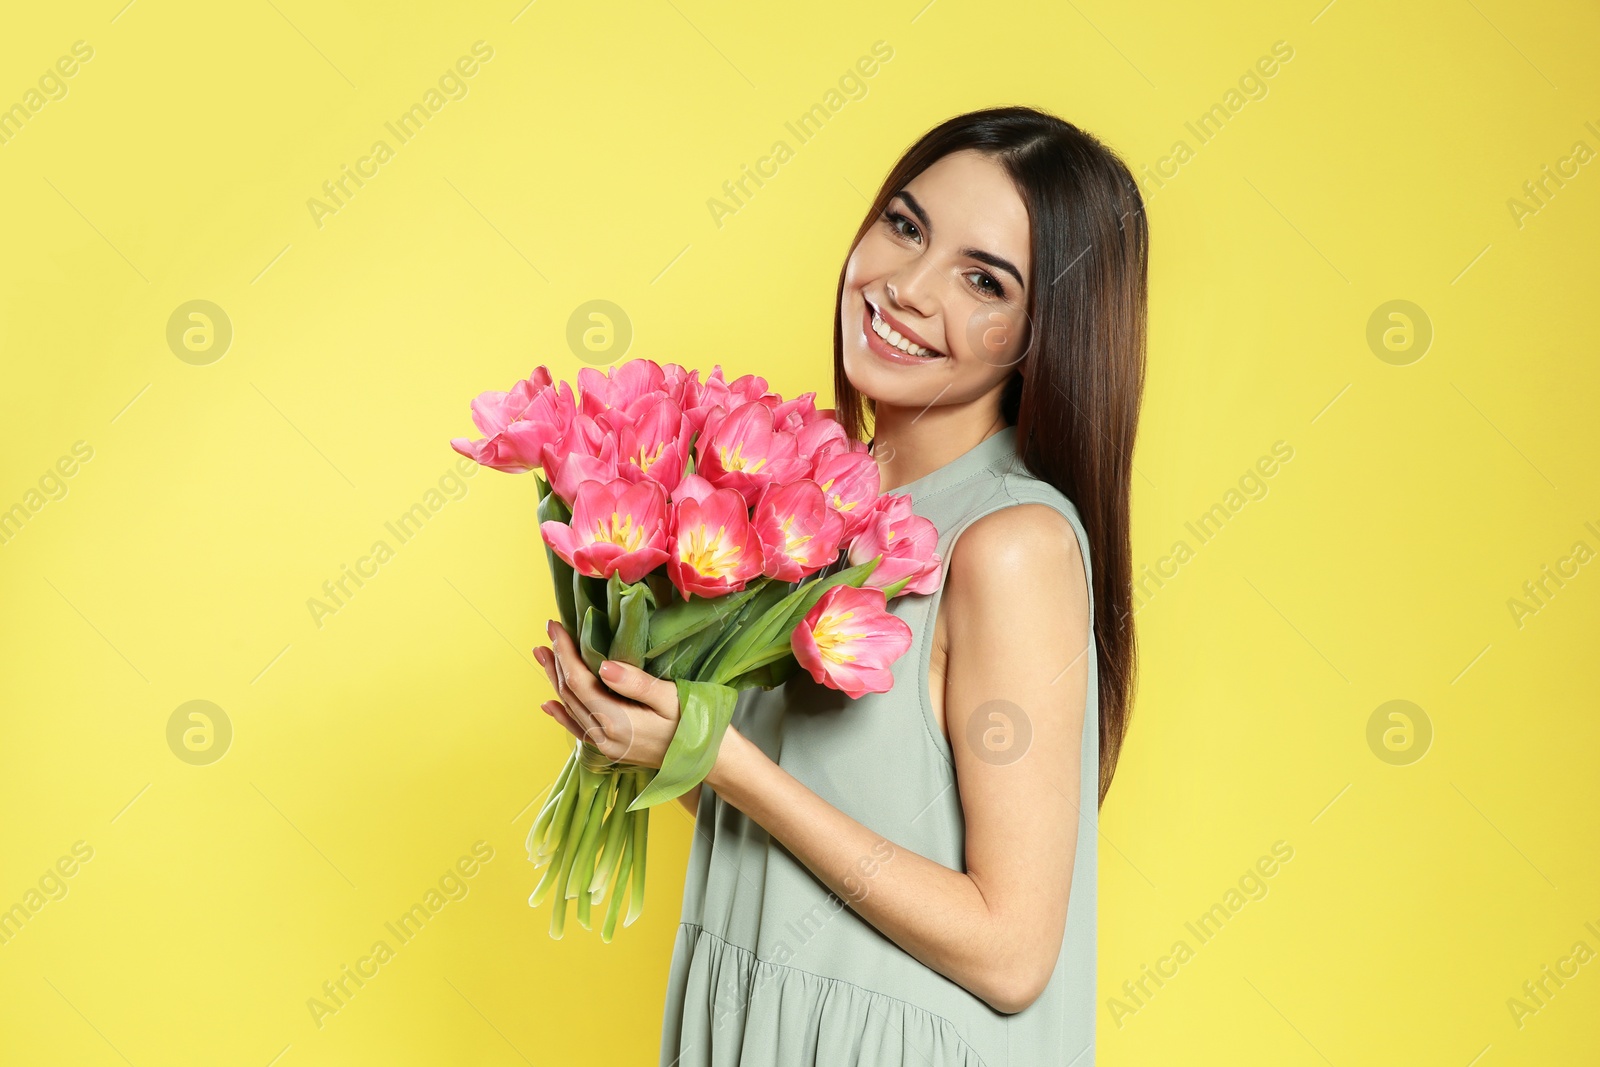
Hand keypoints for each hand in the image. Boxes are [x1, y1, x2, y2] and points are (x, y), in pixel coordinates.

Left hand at [533, 619, 681, 770]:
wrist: (708, 760)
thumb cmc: (695, 723)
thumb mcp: (671, 698)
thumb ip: (636, 684)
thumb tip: (603, 666)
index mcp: (619, 722)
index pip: (581, 683)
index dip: (565, 654)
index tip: (556, 627)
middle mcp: (606, 737)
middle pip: (570, 695)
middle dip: (557, 662)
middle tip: (547, 633)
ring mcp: (607, 746)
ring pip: (572, 709)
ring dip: (556, 681)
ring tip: (544, 655)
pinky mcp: (612, 749)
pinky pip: (579, 729)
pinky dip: (562, 714)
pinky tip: (550, 704)